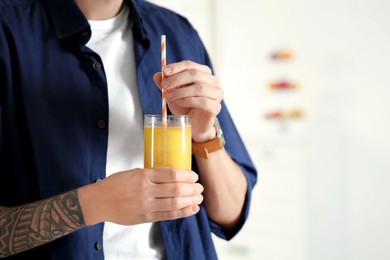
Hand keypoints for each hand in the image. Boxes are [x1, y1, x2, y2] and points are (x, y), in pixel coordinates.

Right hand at [79, 167, 203, 225]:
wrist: (99, 201)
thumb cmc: (116, 184)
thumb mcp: (134, 172)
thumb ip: (152, 174)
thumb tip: (173, 175)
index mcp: (143, 175)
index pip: (171, 174)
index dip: (186, 175)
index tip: (194, 176)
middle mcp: (145, 190)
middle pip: (175, 189)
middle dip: (192, 188)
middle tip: (200, 187)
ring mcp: (146, 205)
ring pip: (174, 203)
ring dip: (190, 200)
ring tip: (199, 198)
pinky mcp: (145, 217)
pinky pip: (168, 215)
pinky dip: (182, 212)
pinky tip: (191, 209)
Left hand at [153, 60, 223, 141]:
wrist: (193, 124)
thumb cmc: (185, 106)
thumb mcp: (173, 93)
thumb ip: (166, 84)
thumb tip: (157, 75)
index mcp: (204, 73)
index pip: (190, 65)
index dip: (177, 67)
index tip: (164, 71)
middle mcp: (213, 81)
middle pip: (195, 74)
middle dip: (177, 79)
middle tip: (164, 86)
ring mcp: (217, 94)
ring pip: (199, 87)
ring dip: (181, 91)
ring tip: (170, 97)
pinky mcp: (216, 107)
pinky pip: (203, 101)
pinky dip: (188, 101)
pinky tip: (179, 103)